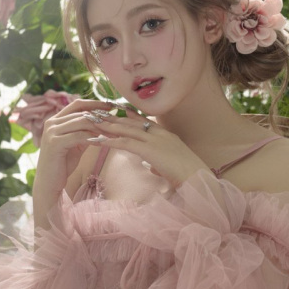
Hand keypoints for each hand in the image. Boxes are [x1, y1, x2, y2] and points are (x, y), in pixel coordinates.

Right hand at [33, 99, 115, 197]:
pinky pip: (79, 136)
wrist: (49, 183)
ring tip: (114, 133)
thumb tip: (102, 124)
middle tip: (119, 121)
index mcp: (55, 120)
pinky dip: (93, 138)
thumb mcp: (75, 145)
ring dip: (100, 128)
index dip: (95, 103)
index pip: (77, 105)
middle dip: (102, 117)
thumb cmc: (62, 165)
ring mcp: (51, 132)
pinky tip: (104, 142)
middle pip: (81, 113)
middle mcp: (51, 123)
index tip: (112, 106)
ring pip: (81, 123)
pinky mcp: (54, 143)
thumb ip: (84, 133)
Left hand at [85, 109, 206, 189]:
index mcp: (166, 135)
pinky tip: (99, 141)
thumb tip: (153, 168)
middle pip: (131, 123)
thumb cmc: (189, 176)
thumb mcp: (173, 166)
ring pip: (126, 130)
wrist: (197, 177)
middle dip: (112, 118)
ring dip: (107, 126)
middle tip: (96, 114)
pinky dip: (111, 141)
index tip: (115, 110)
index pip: (143, 122)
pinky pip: (126, 143)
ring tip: (91, 124)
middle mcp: (159, 134)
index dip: (128, 116)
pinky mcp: (150, 150)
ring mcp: (155, 140)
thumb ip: (161, 164)